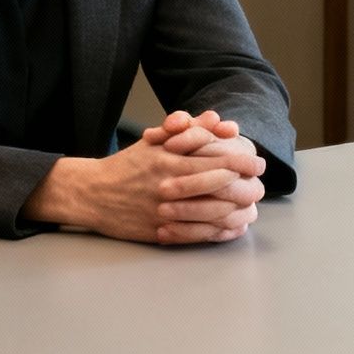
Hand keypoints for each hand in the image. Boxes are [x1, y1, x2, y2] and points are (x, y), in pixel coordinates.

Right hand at [23, 110, 266, 245]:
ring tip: (251, 207)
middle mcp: (168, 186)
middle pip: (217, 188)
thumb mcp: (155, 141)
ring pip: (210, 213)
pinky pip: (195, 234)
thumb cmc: (127, 165)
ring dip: (236, 210)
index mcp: (168, 160)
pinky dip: (217, 232)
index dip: (241, 163)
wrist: (92, 193)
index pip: (214, 160)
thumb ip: (188, 130)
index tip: (258, 163)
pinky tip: (231, 227)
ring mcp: (164, 211)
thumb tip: (217, 119)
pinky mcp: (159, 231)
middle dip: (245, 186)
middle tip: (261, 185)